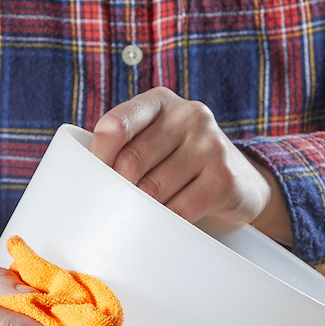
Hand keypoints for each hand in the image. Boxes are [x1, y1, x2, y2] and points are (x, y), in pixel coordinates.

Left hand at [89, 87, 291, 242]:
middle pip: (131, 162)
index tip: (94, 182)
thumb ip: (124, 148)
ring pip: (154, 189)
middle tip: (117, 208)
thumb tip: (83, 179)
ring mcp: (210, 144)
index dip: (98, 159)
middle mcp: (188, 115)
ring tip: (142, 216)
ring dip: (142, 210)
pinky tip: (163, 224)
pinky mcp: (224, 177)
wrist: (242, 181)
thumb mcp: (155, 142)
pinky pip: (180, 209)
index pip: (115, 125)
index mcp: (159, 102)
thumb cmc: (181, 164)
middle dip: (119, 191)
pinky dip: (165, 223)